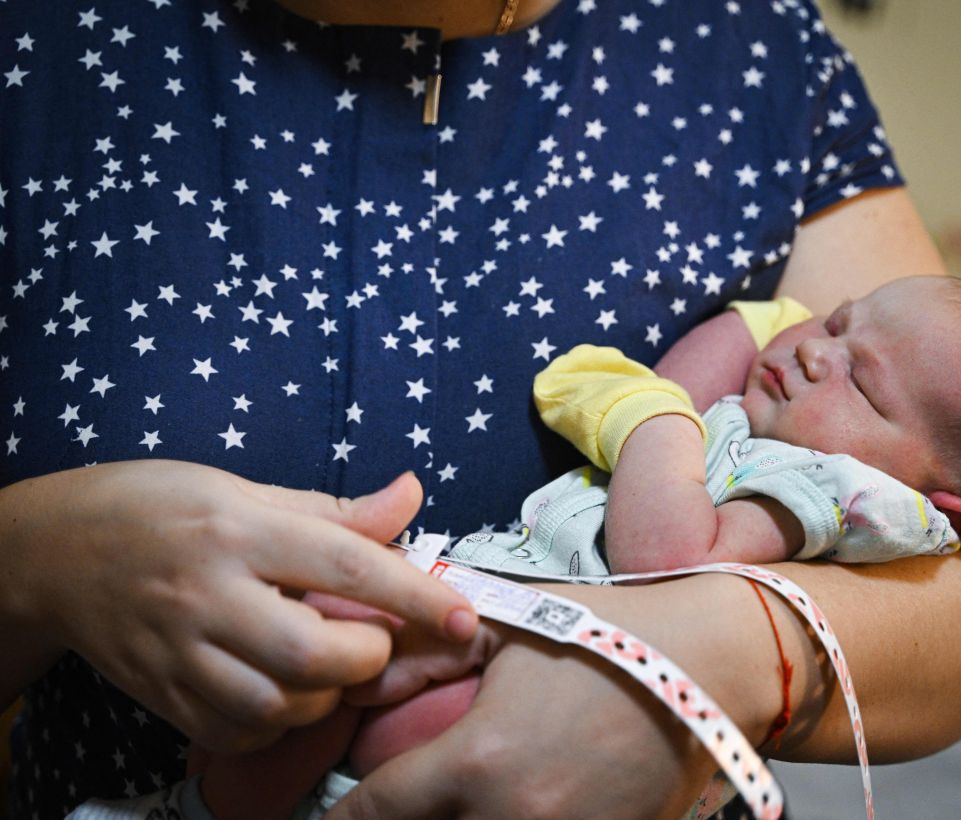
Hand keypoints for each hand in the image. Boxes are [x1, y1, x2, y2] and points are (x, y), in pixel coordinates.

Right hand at [2, 460, 476, 752]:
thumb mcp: (245, 488)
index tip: (462, 616)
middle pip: (313, 653)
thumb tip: (412, 494)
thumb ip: (334, 509)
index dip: (414, 593)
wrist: (54, 551)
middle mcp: (208, 593)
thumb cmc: (161, 506)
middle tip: (370, 637)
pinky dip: (280, 722)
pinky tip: (284, 689)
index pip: (346, 563)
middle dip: (366, 656)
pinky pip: (238, 732)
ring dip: (325, 694)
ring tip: (326, 663)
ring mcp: (179, 652)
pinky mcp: (162, 694)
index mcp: (240, 528)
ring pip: (276, 706)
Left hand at [325, 576, 779, 819]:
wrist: (710, 663)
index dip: (341, 819)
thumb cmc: (604, 635)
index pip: (373, 814)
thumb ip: (424, 651)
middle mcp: (512, 818)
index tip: (332, 816)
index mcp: (477, 760)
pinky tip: (518, 806)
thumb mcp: (505, 626)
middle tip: (403, 804)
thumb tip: (359, 673)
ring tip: (463, 803)